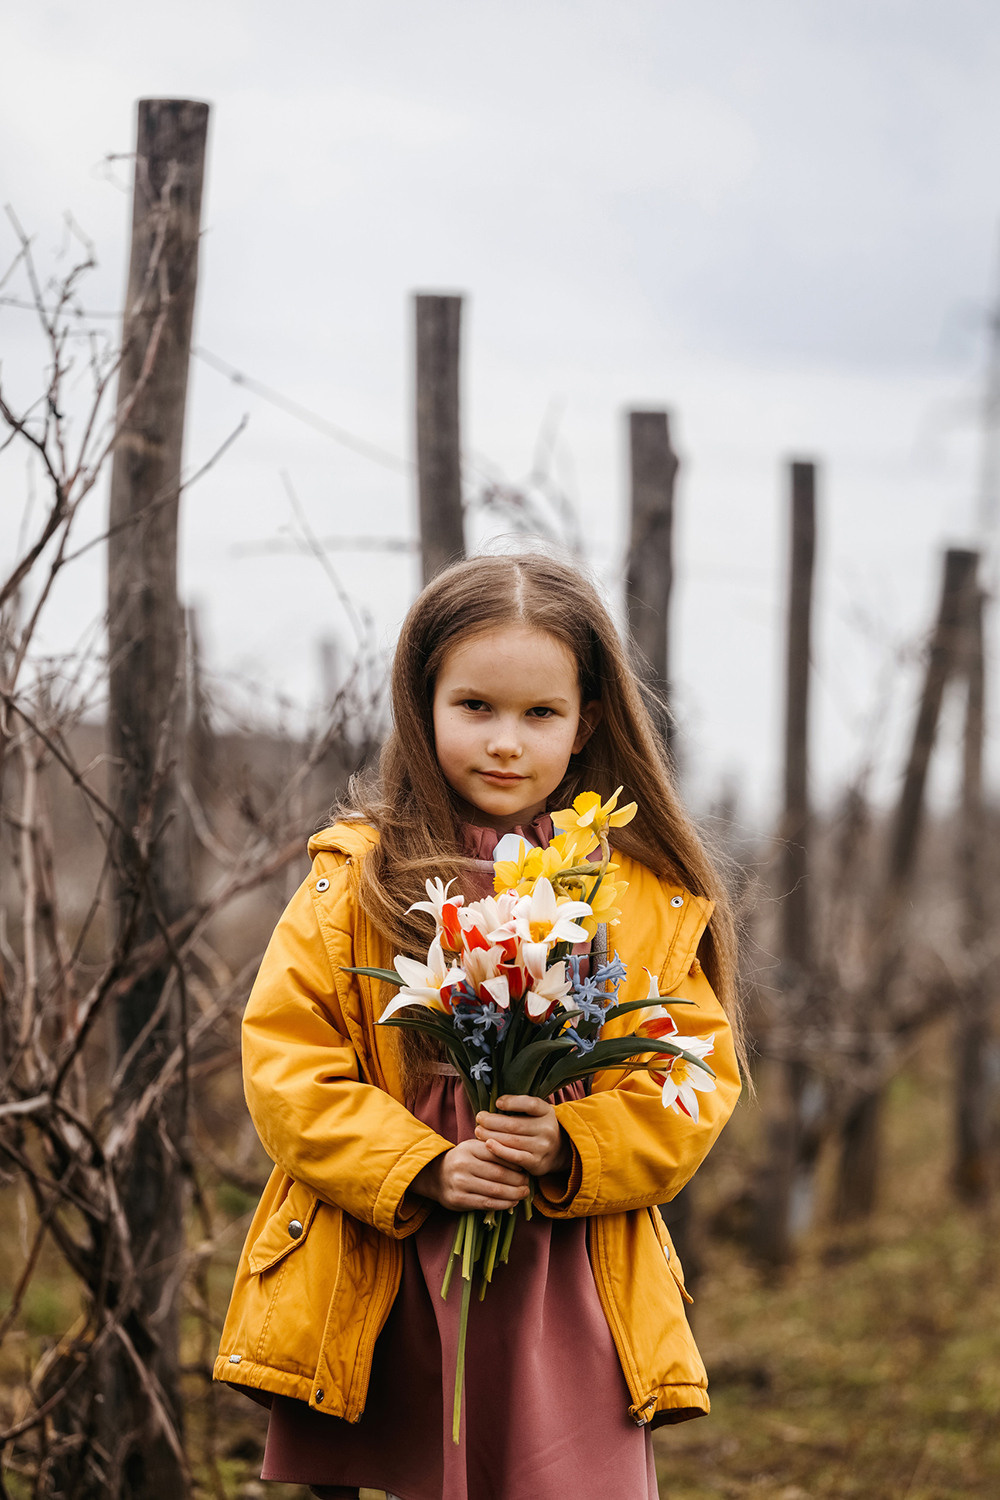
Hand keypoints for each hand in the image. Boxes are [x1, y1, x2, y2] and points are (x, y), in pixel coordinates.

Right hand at [410, 1140, 530, 1211]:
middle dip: (518, 1180)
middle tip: (527, 1183)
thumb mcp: (474, 1148)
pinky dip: (503, 1204)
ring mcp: (460, 1183)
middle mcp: (463, 1164)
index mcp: (469, 1148)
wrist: (436, 1176)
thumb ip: (493, 1151)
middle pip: (499, 1174)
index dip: (515, 1162)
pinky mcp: (459, 1200)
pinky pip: (486, 1203)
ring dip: (513, 1194)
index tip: (525, 1167)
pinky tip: (511, 1203)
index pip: (498, 1154)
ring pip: (495, 1190)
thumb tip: (521, 1160)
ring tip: (523, 1193)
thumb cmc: (462, 1161)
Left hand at [475, 1095, 570, 1176]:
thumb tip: (496, 1102)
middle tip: (479, 1119)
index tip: (497, 1102)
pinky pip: (514, 1157)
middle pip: (513, 1124)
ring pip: (511, 1140)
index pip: (530, 1104)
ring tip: (479, 1131)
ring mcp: (542, 1147)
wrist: (558, 1151)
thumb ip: (521, 1105)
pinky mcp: (536, 1162)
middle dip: (491, 1121)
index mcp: (546, 1112)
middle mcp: (546, 1129)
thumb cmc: (538, 1127)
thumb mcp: (537, 1112)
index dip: (512, 1102)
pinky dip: (499, 1151)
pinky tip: (488, 1145)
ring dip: (490, 1135)